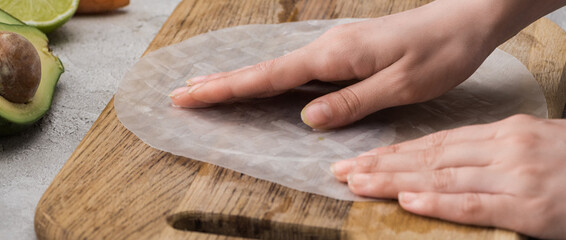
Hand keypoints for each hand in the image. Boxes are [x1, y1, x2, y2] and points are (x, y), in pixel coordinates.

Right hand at [168, 0, 561, 129]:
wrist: (463, 22)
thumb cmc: (438, 53)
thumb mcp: (402, 86)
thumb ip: (352, 102)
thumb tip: (308, 118)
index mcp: (334, 56)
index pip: (268, 77)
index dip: (226, 89)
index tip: (189, 95)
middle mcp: (325, 49)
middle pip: (262, 70)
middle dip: (219, 83)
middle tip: (181, 95)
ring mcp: (332, 49)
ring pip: (274, 69)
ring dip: (237, 80)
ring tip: (204, 90)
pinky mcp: (341, 54)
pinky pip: (295, 70)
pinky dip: (267, 79)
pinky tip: (258, 85)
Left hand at [330, 114, 565, 237]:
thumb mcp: (535, 145)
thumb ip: (491, 151)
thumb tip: (443, 163)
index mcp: (505, 131)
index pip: (436, 141)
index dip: (395, 151)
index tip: (361, 157)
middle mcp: (506, 148)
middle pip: (430, 156)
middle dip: (382, 164)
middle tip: (342, 171)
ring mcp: (517, 176)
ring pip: (442, 177)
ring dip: (395, 181)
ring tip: (358, 184)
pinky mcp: (529, 207)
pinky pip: (475, 204)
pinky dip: (439, 202)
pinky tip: (408, 200)